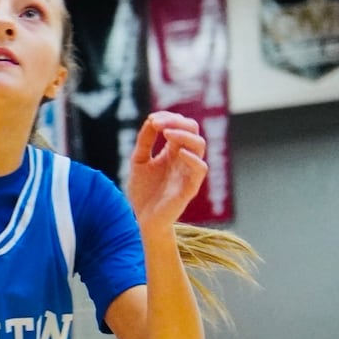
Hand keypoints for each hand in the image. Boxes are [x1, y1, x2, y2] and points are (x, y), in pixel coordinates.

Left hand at [127, 112, 206, 228]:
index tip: (152, 119)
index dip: (169, 118)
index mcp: (173, 151)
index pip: (181, 126)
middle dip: (177, 123)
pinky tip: (179, 152)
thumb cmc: (143, 191)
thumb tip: (151, 119)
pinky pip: (200, 169)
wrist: (142, 220)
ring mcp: (188, 172)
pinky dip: (192, 158)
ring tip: (166, 134)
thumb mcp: (139, 162)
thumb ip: (145, 141)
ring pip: (199, 146)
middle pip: (193, 131)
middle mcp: (184, 159)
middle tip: (158, 124)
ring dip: (184, 136)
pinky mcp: (190, 187)